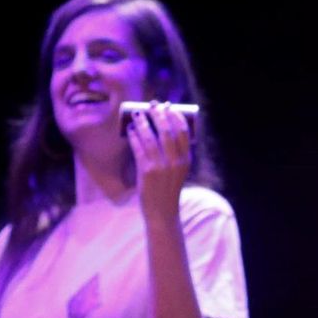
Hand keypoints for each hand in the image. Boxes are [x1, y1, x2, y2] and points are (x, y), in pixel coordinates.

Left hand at [127, 101, 190, 219]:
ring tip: (137, 114)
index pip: (183, 131)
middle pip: (167, 130)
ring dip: (143, 123)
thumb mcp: (179, 171)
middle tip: (152, 105)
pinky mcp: (147, 171)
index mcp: (186, 159)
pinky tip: (130, 130)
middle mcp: (176, 161)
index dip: (175, 115)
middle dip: (158, 114)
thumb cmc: (169, 189)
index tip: (168, 107)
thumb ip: (176, 154)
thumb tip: (162, 129)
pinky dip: (134, 137)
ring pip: (151, 137)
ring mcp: (161, 166)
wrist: (163, 213)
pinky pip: (139, 148)